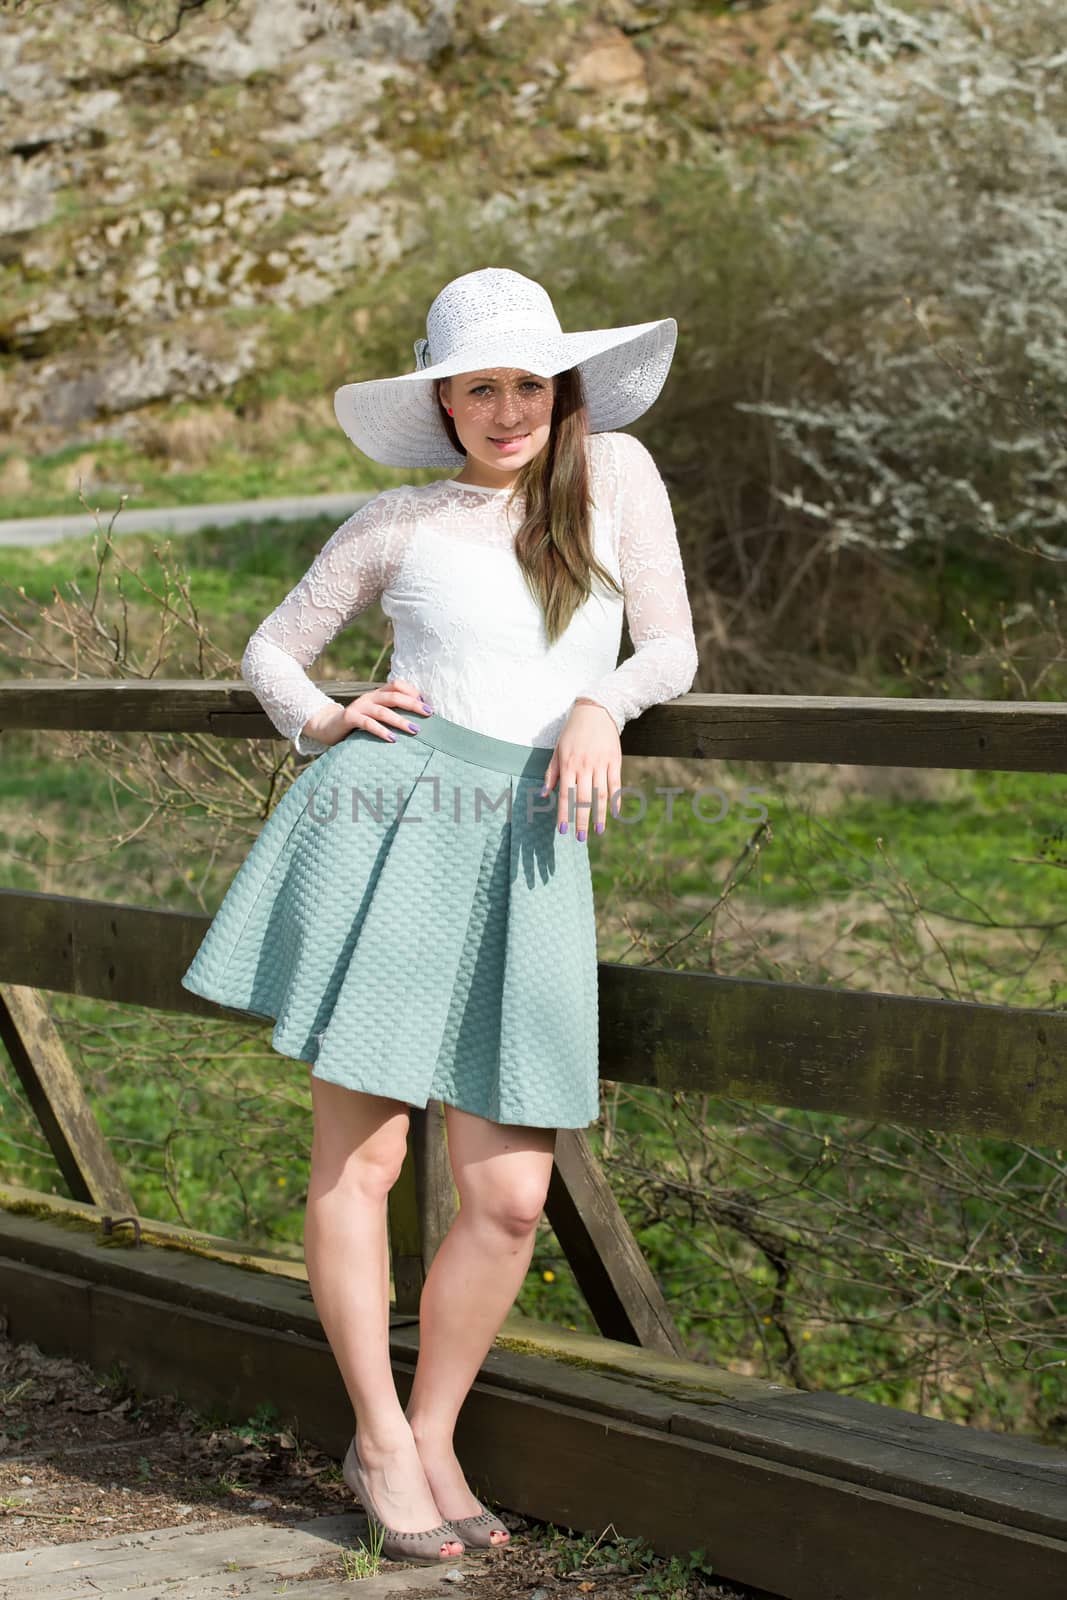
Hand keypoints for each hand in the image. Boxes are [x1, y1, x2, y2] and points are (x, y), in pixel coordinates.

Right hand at [301, 679, 432, 746]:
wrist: (327, 727)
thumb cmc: (357, 724)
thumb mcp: (375, 715)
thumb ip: (390, 714)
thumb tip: (417, 722)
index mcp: (377, 694)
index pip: (396, 685)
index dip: (412, 691)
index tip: (426, 704)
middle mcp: (369, 697)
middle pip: (394, 696)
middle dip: (413, 704)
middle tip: (428, 714)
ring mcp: (359, 707)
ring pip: (383, 711)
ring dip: (400, 720)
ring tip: (414, 730)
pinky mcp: (350, 718)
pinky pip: (367, 723)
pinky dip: (381, 731)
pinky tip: (392, 739)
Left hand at [541, 698, 621, 840]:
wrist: (595, 711)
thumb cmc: (572, 733)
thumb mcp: (557, 751)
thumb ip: (551, 773)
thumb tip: (543, 795)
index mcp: (568, 765)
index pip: (564, 795)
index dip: (563, 814)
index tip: (562, 831)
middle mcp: (584, 766)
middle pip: (583, 799)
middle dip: (581, 820)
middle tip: (581, 838)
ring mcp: (601, 764)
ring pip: (600, 795)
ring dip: (599, 815)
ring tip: (598, 831)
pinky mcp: (615, 760)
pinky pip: (615, 784)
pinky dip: (616, 799)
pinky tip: (614, 813)